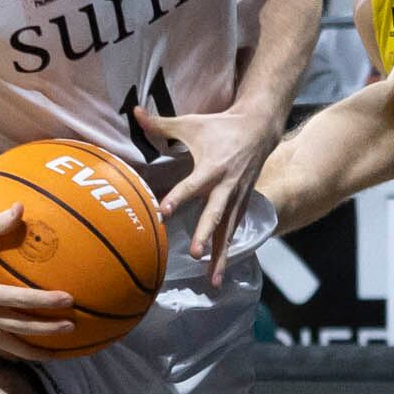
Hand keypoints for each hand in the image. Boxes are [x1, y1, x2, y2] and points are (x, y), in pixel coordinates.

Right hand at [0, 210, 74, 359]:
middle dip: (45, 333)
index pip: (19, 301)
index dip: (46, 302)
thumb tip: (23, 207)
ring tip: (54, 353)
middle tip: (71, 329)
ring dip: (28, 350)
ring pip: (2, 345)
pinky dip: (7, 349)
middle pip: (16, 330)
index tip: (69, 301)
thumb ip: (0, 221)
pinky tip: (23, 352)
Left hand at [132, 101, 277, 281]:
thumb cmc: (220, 126)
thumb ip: (161, 123)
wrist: (260, 129)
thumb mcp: (191, 123)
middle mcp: (226, 186)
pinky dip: (227, 253)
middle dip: (205, 235)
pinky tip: (218, 273)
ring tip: (212, 281)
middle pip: (215, 214)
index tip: (163, 212)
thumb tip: (133, 112)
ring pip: (228, 231)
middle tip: (194, 253)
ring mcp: (236, 198)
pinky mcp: (242, 205)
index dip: (177, 198)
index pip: (191, 185)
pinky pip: (233, 232)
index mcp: (211, 167)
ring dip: (220, 256)